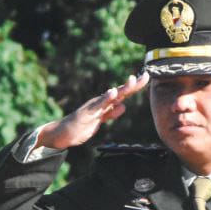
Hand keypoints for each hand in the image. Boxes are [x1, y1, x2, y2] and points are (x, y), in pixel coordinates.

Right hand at [35, 73, 149, 150]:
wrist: (64, 133)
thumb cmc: (82, 126)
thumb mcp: (101, 121)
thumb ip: (111, 114)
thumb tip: (123, 106)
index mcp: (106, 104)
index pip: (124, 94)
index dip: (135, 87)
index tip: (146, 78)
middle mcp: (102, 102)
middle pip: (121, 92)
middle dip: (133, 85)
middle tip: (145, 76)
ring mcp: (95, 106)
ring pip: (112, 96)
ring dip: (123, 88)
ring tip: (132, 80)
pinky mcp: (88, 112)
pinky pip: (99, 105)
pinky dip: (106, 98)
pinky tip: (113, 93)